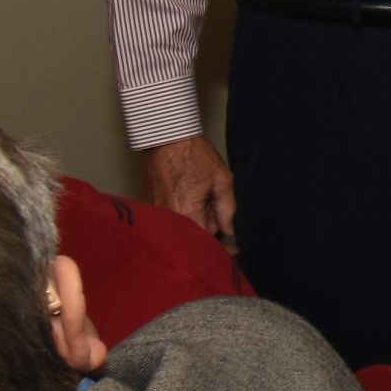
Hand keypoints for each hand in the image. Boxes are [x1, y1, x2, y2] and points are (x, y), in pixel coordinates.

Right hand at [142, 133, 235, 247]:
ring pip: (186, 230)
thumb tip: (229, 231)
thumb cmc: (195, 155)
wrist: (167, 139)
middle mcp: (170, 218)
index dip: (222, 249)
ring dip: (201, 226)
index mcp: (187, 213)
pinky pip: (176, 221)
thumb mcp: (222, 180)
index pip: (206, 242)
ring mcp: (160, 213)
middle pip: (195, 238)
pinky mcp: (156, 206)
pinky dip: (189, 218)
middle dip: (212, 236)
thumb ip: (227, 208)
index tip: (235, 252)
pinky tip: (199, 204)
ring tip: (212, 208)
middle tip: (228, 228)